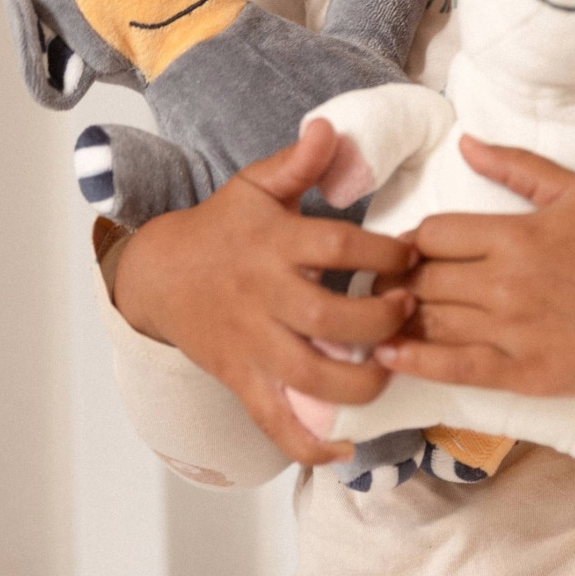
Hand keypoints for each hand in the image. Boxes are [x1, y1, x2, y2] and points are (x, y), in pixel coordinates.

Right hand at [111, 119, 418, 465]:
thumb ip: (298, 163)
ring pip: (310, 377)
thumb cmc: (223, 226)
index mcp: (275, 245)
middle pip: (331, 319)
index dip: (384, 252)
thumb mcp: (256, 185)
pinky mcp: (242, 381)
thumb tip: (329, 127)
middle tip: (410, 310)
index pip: (339, 246)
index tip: (414, 254)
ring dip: (362, 382)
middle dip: (382, 321)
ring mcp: (253, 345)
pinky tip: (347, 447)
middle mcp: (265, 297)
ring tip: (393, 366)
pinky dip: (309, 444)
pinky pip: (275, 422)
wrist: (160, 274)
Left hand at [375, 136, 574, 394]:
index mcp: (515, 234)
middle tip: (388, 287)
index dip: (411, 242)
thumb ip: (515, 166)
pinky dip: (416, 361)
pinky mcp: (526, 374)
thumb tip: (465, 142)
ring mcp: (516, 332)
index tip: (407, 252)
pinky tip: (389, 354)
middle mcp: (508, 282)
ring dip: (403, 319)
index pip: (432, 234)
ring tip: (384, 317)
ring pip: (432, 322)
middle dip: (401, 281)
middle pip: (424, 280)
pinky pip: (455, 368)